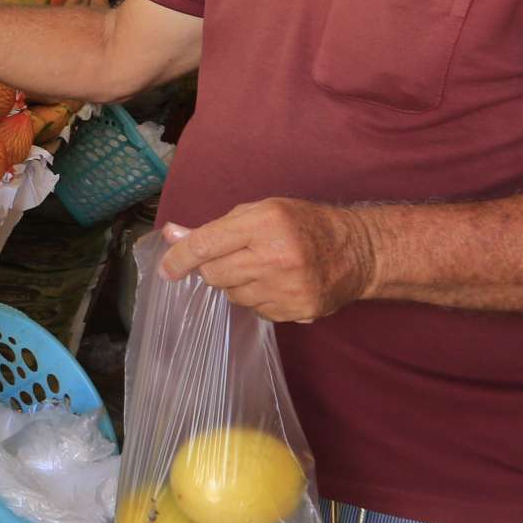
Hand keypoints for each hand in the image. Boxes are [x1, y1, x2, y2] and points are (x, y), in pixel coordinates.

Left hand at [156, 200, 379, 322]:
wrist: (358, 251)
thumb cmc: (304, 224)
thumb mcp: (262, 210)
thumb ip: (217, 225)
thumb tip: (172, 235)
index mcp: (265, 224)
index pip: (206, 245)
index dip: (179, 258)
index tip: (165, 269)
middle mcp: (275, 258)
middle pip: (214, 276)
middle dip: (211, 269)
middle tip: (229, 258)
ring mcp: (287, 289)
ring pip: (233, 296)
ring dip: (236, 284)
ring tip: (261, 268)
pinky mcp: (297, 312)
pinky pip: (256, 311)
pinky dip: (257, 298)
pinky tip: (276, 284)